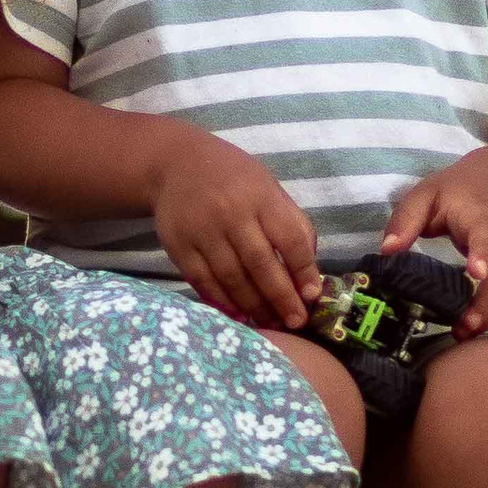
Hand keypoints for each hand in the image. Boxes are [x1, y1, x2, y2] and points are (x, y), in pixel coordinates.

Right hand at [152, 136, 323, 327]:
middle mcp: (232, 213)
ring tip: (270, 323)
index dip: (303, 270)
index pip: (290, 238)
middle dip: (281, 297)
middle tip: (295, 321)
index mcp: (261, 197)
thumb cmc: (233, 179)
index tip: (312, 296)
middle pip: (261, 264)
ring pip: (232, 277)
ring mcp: (203, 231)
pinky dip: (223, 302)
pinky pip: (204, 281)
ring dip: (254, 305)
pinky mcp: (179, 246)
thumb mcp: (268, 188)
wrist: (174, 164)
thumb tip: (308, 270)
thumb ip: (291, 223)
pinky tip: (238, 315)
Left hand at [381, 152, 487, 335]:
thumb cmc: (458, 192)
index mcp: (481, 216)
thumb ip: (406, 220)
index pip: (486, 236)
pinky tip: (481, 327)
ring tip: (465, 332)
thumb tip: (387, 251)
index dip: (483, 255)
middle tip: (463, 325)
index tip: (476, 274)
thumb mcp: (426, 194)